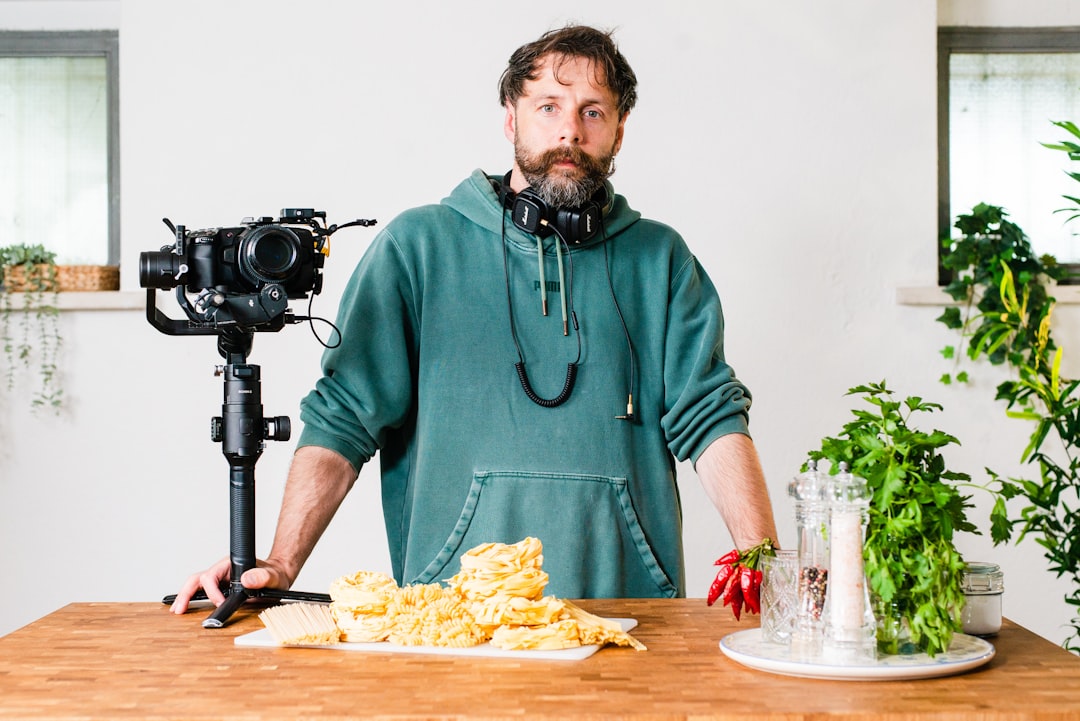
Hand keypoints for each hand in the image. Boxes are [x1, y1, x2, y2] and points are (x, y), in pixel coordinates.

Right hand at [168, 557, 291, 614]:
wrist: (278, 576)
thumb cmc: (275, 575)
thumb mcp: (273, 576)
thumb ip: (262, 577)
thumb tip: (246, 579)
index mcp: (230, 565)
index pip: (212, 576)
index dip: (213, 592)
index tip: (221, 603)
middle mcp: (222, 571)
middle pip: (197, 579)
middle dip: (186, 593)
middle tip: (179, 609)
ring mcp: (220, 579)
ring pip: (196, 584)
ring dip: (185, 596)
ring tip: (177, 610)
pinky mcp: (221, 587)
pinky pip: (202, 591)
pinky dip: (192, 598)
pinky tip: (186, 607)